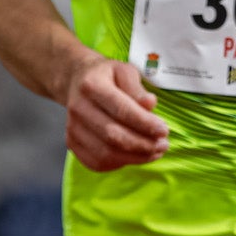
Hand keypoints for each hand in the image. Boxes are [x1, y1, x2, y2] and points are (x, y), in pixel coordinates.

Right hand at [65, 54, 167, 169]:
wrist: (77, 81)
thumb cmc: (106, 76)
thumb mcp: (124, 71)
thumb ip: (137, 88)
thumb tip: (150, 104)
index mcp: (91, 85)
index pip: (121, 110)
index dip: (145, 124)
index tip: (164, 130)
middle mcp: (78, 108)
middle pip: (113, 136)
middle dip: (143, 145)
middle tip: (163, 144)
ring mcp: (72, 128)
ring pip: (106, 154)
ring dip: (135, 157)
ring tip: (155, 151)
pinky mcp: (72, 143)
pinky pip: (97, 163)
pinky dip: (120, 163)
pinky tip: (136, 156)